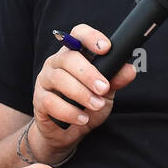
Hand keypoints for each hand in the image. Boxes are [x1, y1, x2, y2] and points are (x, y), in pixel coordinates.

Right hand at [29, 23, 136, 162]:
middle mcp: (56, 63)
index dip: (91, 37)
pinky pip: (50, 102)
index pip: (78, 35)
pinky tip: (82, 118)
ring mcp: (45, 80)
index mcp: (74, 55)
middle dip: (88, 73)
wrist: (67, 133)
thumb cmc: (86, 106)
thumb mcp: (105, 93)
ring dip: (81, 93)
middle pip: (68, 58)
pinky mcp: (38, 100)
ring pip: (59, 78)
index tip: (106, 48)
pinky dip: (69, 111)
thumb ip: (115, 80)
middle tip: (103, 88)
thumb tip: (129, 70)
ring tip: (96, 105)